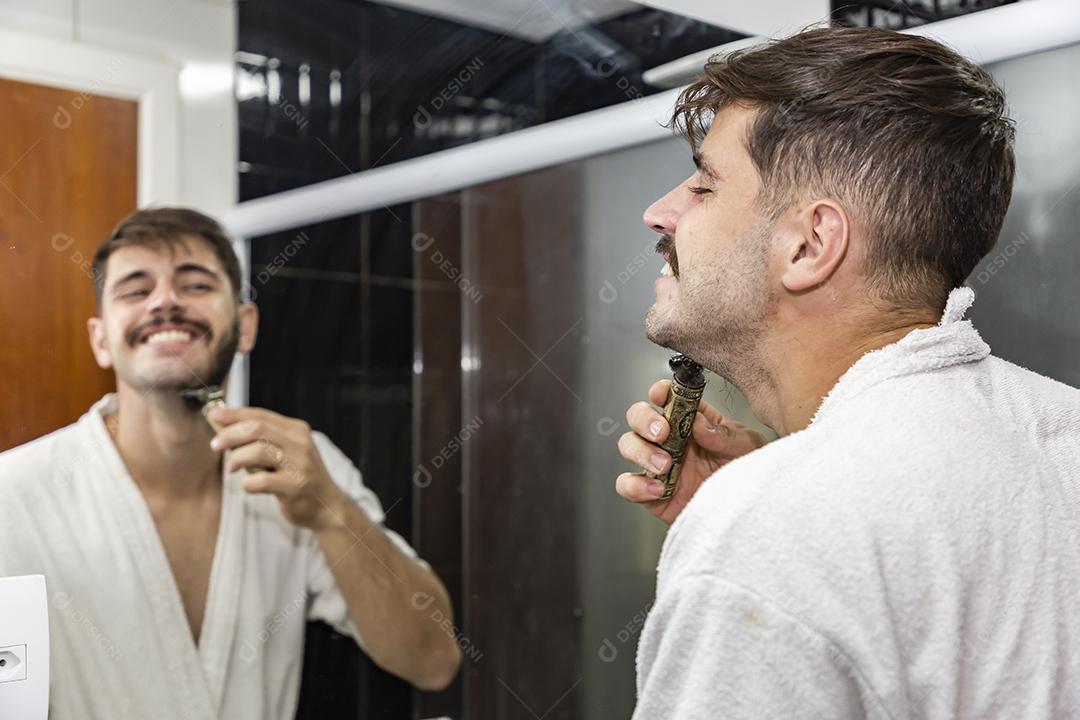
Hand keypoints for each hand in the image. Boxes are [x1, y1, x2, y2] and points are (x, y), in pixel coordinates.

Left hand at [207, 406, 345, 529]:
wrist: (326, 506)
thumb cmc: (298, 476)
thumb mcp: (287, 451)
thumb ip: (264, 438)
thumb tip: (225, 426)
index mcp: (297, 430)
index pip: (260, 415)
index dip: (234, 414)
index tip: (213, 415)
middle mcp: (300, 444)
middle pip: (257, 429)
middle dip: (229, 435)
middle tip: (215, 445)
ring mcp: (299, 465)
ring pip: (257, 451)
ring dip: (236, 459)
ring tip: (231, 467)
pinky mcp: (295, 487)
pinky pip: (261, 481)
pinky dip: (247, 483)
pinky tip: (248, 485)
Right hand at [616, 380, 767, 524]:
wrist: (745, 513)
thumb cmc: (746, 475)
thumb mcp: (746, 448)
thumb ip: (724, 435)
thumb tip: (698, 423)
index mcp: (691, 421)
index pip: (668, 397)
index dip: (659, 391)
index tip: (660, 395)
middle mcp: (670, 440)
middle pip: (638, 417)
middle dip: (644, 420)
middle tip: (662, 433)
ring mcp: (657, 465)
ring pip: (628, 446)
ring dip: (640, 452)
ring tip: (665, 465)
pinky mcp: (651, 494)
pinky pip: (627, 485)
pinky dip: (637, 486)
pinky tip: (659, 490)